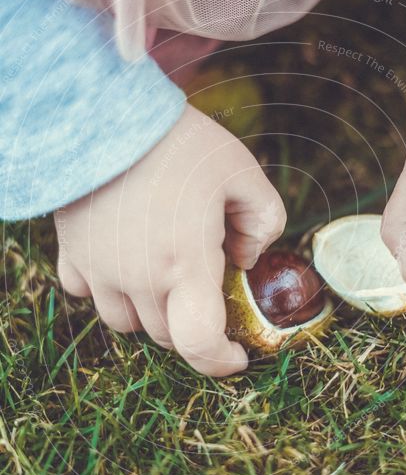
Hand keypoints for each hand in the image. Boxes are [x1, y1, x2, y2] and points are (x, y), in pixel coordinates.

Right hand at [55, 104, 285, 374]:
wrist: (103, 112)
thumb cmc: (179, 142)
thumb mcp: (243, 171)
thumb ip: (264, 221)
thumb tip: (247, 258)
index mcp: (185, 263)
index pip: (200, 343)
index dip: (221, 362)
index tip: (237, 356)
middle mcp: (138, 278)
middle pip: (167, 335)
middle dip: (194, 325)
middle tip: (206, 286)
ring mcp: (98, 269)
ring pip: (125, 323)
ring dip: (151, 312)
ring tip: (165, 274)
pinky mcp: (71, 252)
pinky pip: (86, 293)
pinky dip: (108, 290)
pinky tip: (123, 260)